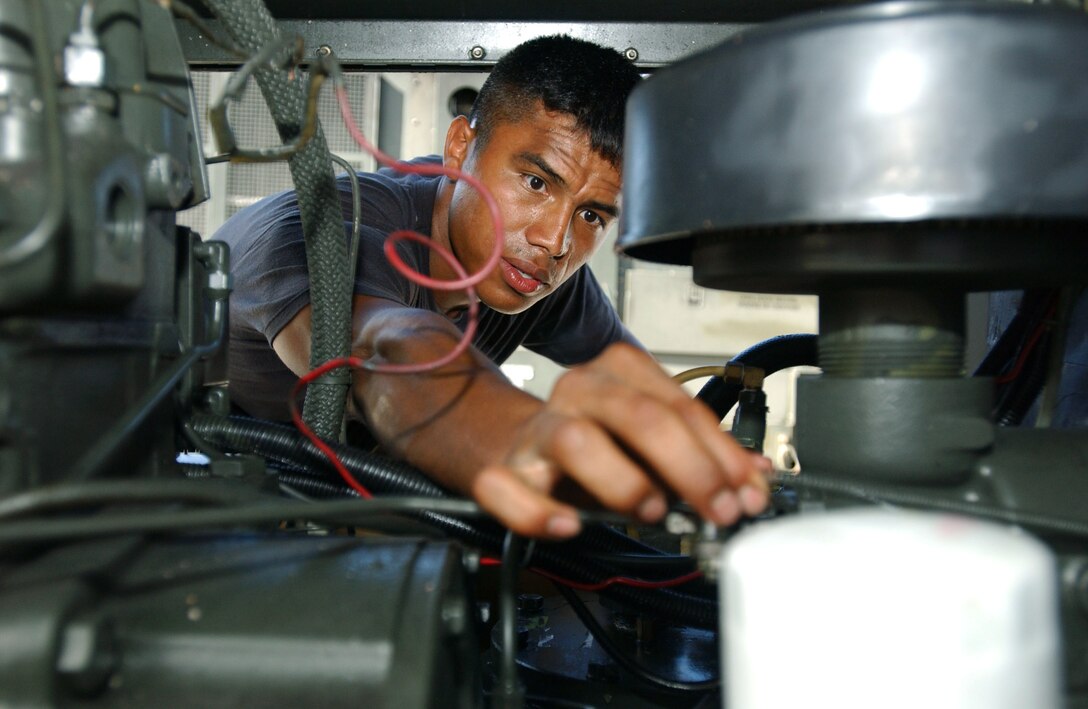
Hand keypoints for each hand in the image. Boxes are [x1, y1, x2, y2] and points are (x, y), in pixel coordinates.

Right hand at [470, 343, 771, 537]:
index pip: (680, 406)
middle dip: (689, 467)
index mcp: (619, 372)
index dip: (721, 454)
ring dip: (622, 481)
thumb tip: (759, 477)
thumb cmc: (599, 443)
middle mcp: (579, 391)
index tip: (747, 494)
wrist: (523, 447)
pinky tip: (570, 526)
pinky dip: (540, 513)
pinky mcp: (503, 469)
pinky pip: (509, 489)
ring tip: (651, 512)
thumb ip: (705, 456)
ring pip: (576, 441)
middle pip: (638, 415)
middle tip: (717, 509)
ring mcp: (538, 429)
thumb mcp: (654, 442)